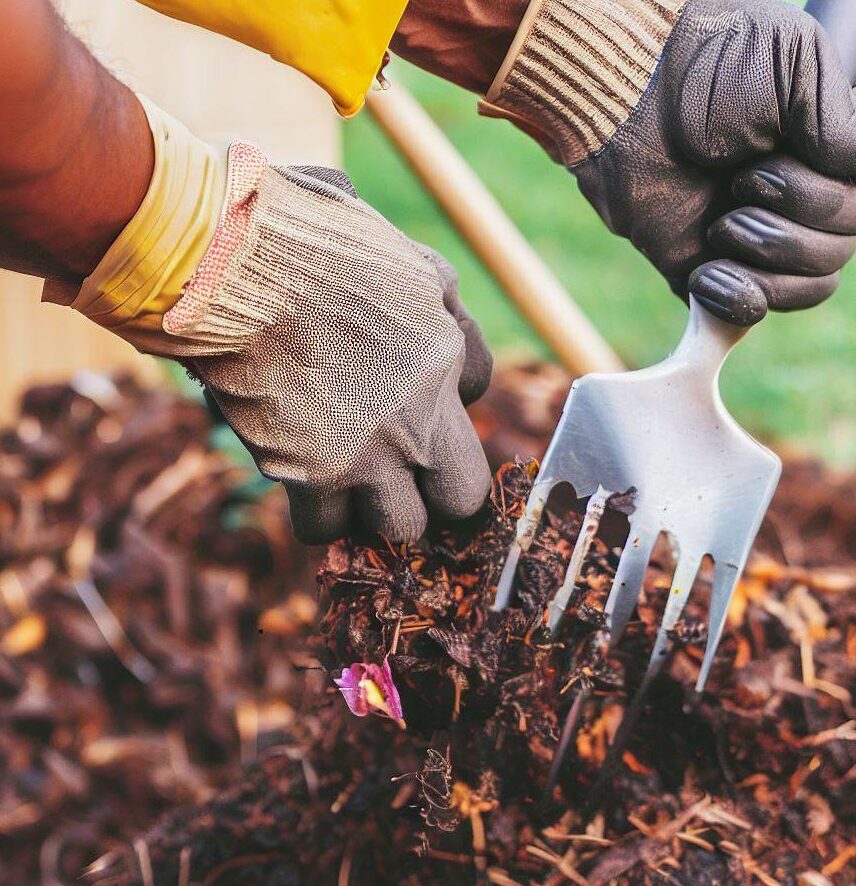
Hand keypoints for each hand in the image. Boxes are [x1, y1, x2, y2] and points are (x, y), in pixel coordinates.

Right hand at [174, 148, 492, 543]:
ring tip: (348, 479)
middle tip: (402, 474)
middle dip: (435, 492)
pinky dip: (316, 516)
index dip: (450, 416)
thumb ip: (447, 311)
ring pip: (398, 529)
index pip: (483, 409)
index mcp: (446, 358)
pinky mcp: (309, 474)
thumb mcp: (406, 259)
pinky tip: (304, 482)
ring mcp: (369, 452)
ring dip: (375, 510)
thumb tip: (459, 353)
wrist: (224, 261)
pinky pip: (324, 530)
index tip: (420, 416)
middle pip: (460, 500)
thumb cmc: (306, 238)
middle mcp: (419, 417)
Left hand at [483, 0, 855, 324]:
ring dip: (767, 258)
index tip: (770, 153)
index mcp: (834, 141)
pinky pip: (755, 311)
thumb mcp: (794, 61)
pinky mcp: (718, 267)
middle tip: (738, 186)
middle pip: (844, 245)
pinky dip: (739, 299)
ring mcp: (763, 233)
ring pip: (813, 285)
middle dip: (792, 224)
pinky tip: (705, 274)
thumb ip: (843, 118)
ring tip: (718, 226)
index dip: (827, 189)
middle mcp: (808, 190)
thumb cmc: (706, 65)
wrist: (624, 101)